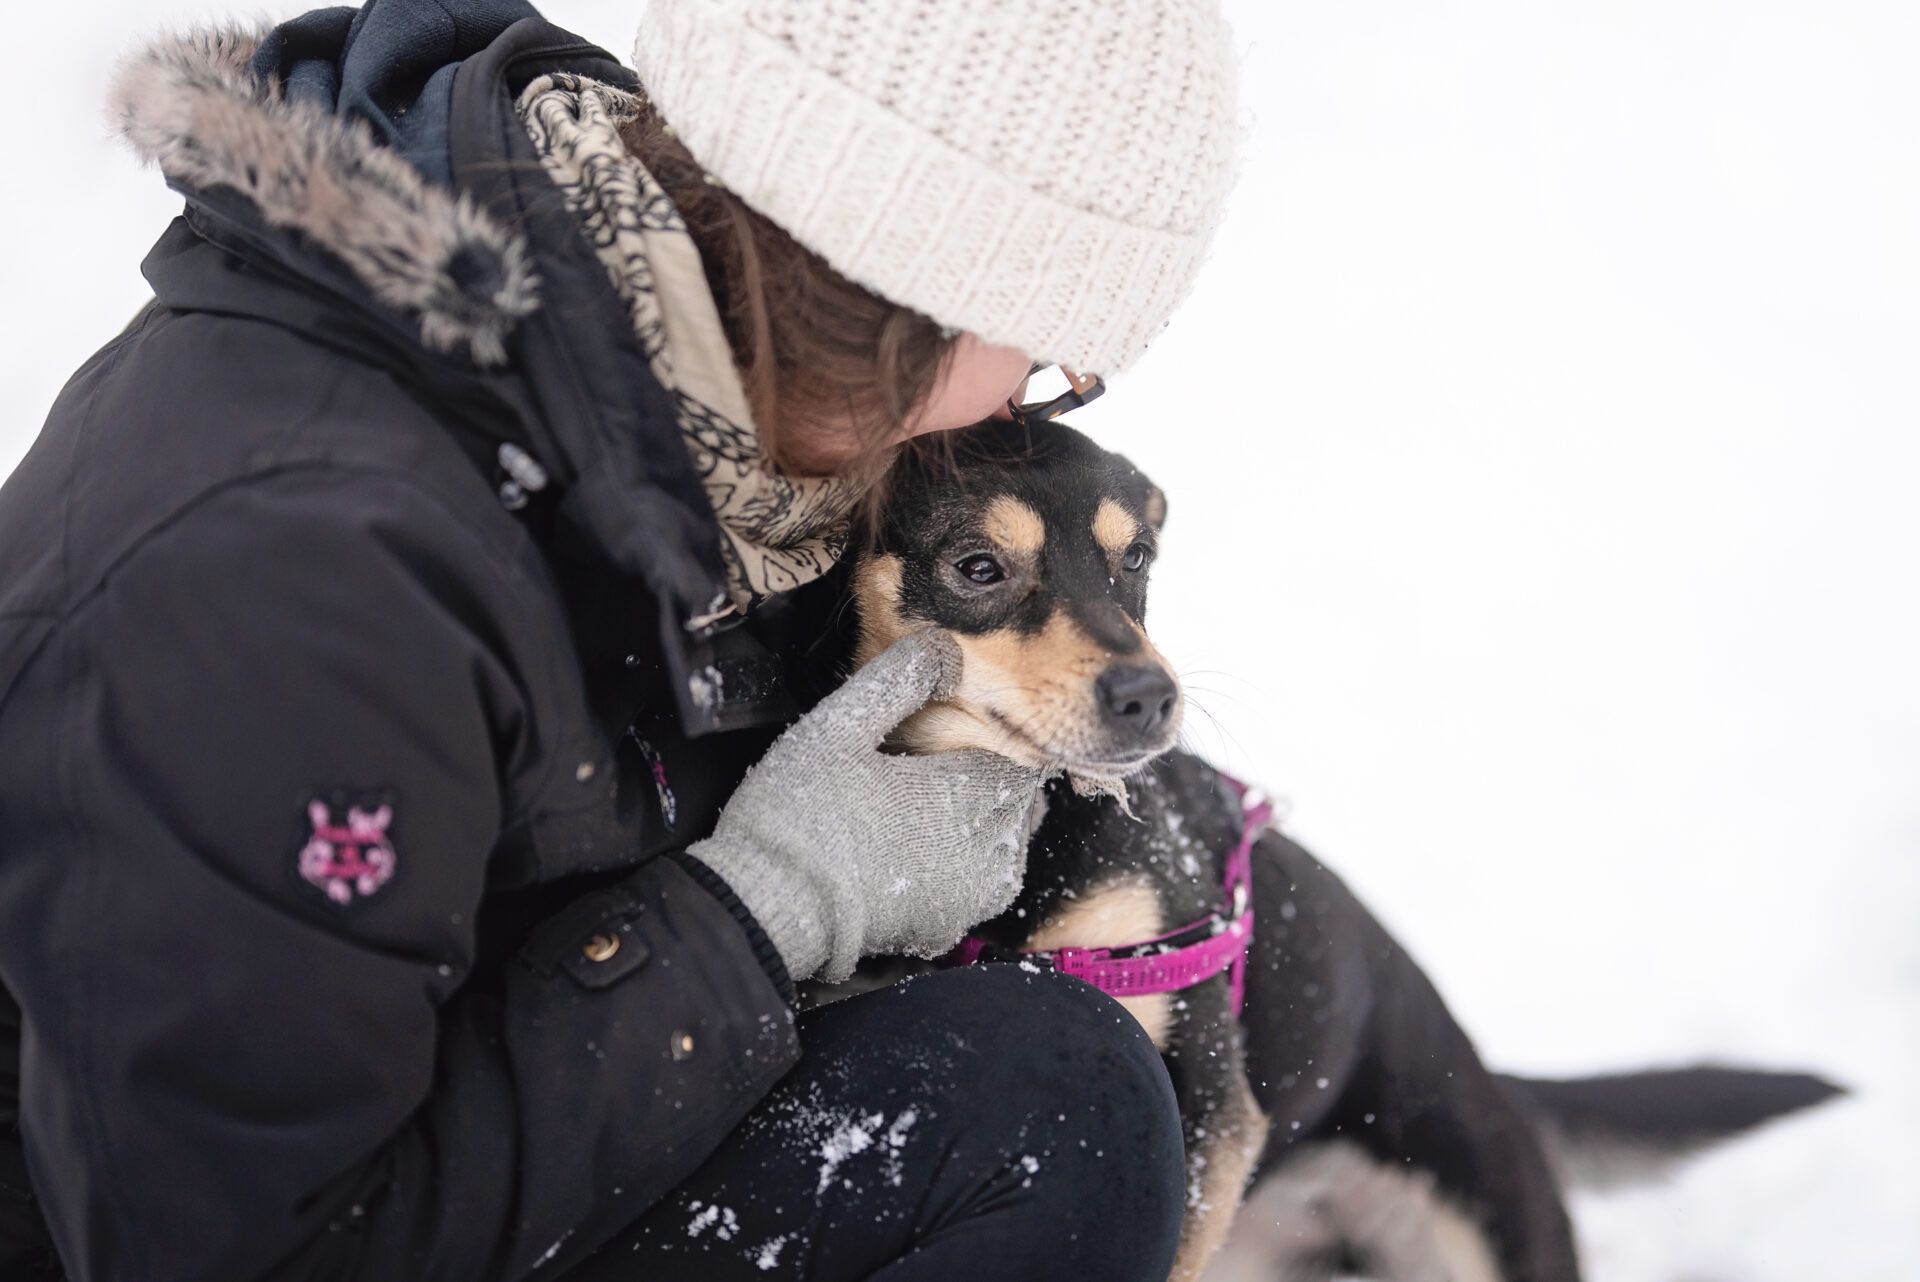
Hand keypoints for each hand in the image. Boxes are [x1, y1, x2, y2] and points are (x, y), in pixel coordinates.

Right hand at [689, 633, 1042, 983]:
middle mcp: (979, 848)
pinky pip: (983, 893)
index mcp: (962, 792)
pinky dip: (973, 871)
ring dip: (989, 826)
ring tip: (945, 808)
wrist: (768, 908)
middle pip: (1019, 806)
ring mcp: (965, 896)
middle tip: (953, 768)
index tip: (970, 735)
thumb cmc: (798, 812)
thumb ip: (896, 682)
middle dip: (996, 783)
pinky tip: (935, 853)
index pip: (1018, 762)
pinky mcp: (943, 929)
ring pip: (1008, 851)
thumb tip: (943, 645)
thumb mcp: (838, 728)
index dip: (999, 744)